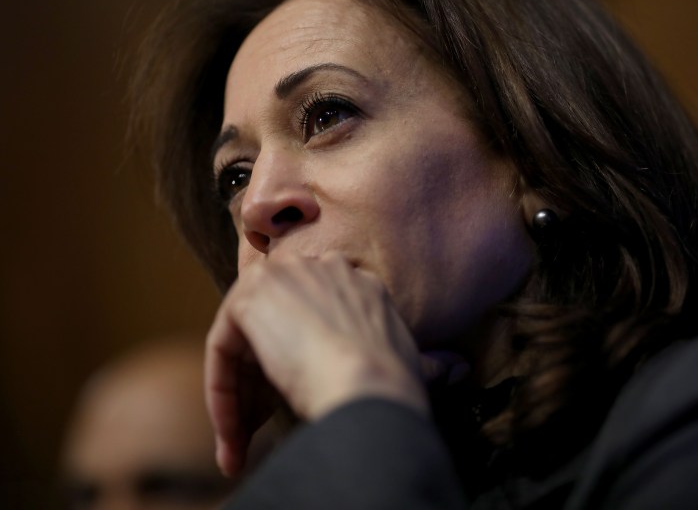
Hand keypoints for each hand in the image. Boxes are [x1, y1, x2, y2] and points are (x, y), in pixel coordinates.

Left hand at [205, 251, 465, 476]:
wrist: (370, 387)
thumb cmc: (396, 384)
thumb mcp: (415, 363)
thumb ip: (428, 361)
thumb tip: (460, 369)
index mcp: (358, 282)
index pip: (311, 316)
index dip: (299, 364)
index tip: (294, 406)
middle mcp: (320, 268)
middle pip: (272, 326)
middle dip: (258, 386)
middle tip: (255, 435)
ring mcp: (284, 277)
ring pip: (244, 340)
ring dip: (236, 397)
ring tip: (238, 446)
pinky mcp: (250, 298)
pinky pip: (221, 349)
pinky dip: (221, 394)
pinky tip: (232, 435)